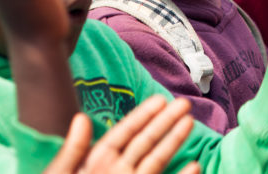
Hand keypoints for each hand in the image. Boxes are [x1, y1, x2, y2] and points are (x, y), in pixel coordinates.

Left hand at [44, 97, 198, 173]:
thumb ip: (73, 151)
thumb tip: (80, 118)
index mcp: (97, 162)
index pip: (124, 133)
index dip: (142, 115)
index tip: (160, 100)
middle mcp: (117, 171)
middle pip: (145, 142)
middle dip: (164, 122)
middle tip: (183, 104)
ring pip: (156, 161)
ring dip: (173, 142)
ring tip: (189, 123)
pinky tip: (194, 166)